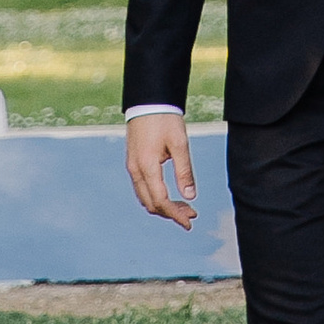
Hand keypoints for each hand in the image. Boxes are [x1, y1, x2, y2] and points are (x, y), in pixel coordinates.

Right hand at [125, 112, 197, 226]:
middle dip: (171, 213)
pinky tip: (170, 195)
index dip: (176, 214)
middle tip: (191, 214)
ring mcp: (132, 167)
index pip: (161, 201)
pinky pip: (142, 188)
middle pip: (151, 204)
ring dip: (163, 206)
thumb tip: (190, 197)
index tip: (190, 222)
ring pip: (145, 198)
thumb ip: (184, 171)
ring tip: (184, 206)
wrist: (148, 100)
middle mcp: (135, 170)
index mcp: (147, 166)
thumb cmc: (165, 119)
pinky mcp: (133, 162)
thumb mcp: (180, 143)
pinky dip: (155, 197)